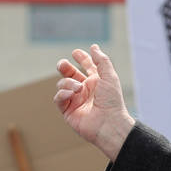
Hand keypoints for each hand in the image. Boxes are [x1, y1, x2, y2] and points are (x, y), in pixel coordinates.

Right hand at [55, 45, 135, 160]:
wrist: (109, 124)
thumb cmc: (112, 101)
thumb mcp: (109, 77)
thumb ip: (101, 60)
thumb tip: (93, 47)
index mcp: (96, 82)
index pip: (87, 66)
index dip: (82, 58)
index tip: (76, 52)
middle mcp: (85, 90)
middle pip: (70, 74)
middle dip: (64, 67)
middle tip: (63, 64)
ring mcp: (75, 100)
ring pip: (63, 84)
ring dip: (68, 83)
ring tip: (78, 89)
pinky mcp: (68, 111)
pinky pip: (59, 98)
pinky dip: (63, 93)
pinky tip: (72, 94)